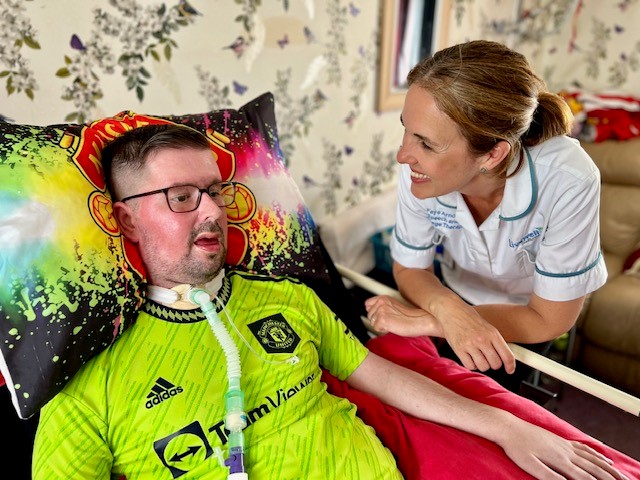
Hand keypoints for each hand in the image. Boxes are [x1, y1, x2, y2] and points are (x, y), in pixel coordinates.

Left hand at [364, 295, 442, 336]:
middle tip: (390, 320)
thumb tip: (372, 313)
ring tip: (392, 323)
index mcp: (383, 298)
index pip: (367, 304)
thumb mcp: (393, 307)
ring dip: (381, 325)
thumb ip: (382, 307)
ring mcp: (381, 310)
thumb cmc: (410, 316)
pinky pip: (376, 329)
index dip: (373, 312)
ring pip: (372, 322)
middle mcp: (381, 302)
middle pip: (369, 315)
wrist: (420, 320)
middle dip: (377, 320)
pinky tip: (393, 327)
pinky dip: (384, 330)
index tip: (380, 315)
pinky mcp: (383, 319)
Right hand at [433, 299, 515, 373]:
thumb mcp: (487, 327)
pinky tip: (469, 357)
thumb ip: (495, 342)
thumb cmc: (470, 319)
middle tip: (488, 359)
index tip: (509, 371)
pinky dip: (471, 364)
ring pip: (483, 367)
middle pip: (495, 364)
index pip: (507, 356)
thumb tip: (505, 361)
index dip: (510, 366)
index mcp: (492, 333)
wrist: (451, 310)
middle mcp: (482, 339)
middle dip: (493, 364)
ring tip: (478, 357)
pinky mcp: (458, 348)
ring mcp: (470, 344)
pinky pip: (470, 366)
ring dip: (482, 365)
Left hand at [499, 420, 629, 479]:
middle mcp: (566, 453)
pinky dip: (597, 455)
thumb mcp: (530, 466)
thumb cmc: (516, 448)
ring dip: (609, 469)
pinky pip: (584, 448)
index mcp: (560, 461)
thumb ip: (550, 477)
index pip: (586, 479)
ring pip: (593, 459)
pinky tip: (604, 457)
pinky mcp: (561, 440)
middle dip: (612, 479)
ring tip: (621, 476)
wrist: (508, 427)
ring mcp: (565, 445)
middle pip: (595, 469)